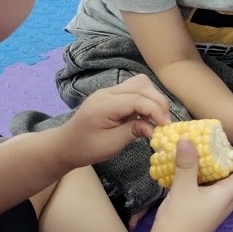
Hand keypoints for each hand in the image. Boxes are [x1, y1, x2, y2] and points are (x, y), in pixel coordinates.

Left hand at [55, 74, 171, 168]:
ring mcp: (109, 91)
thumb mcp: (111, 144)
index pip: (137, 99)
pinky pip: (135, 89)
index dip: (156, 110)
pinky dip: (146, 99)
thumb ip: (134, 132)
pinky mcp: (113, 95)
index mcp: (104, 105)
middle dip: (158, 103)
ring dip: (153, 98)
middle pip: (141, 86)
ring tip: (157, 117)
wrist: (65, 145)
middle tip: (164, 122)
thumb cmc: (86, 148)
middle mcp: (107, 93)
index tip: (166, 126)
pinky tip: (147, 114)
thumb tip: (155, 128)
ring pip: (140, 84)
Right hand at [149, 139, 232, 231]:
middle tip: (219, 147)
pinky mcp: (202, 213)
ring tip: (205, 155)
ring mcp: (213, 210)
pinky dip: (205, 180)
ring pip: (221, 186)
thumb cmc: (180, 220)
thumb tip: (187, 139)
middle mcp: (224, 203)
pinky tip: (191, 172)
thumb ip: (187, 164)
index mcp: (227, 196)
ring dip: (216, 171)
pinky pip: (209, 192)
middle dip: (230, 162)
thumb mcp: (183, 189)